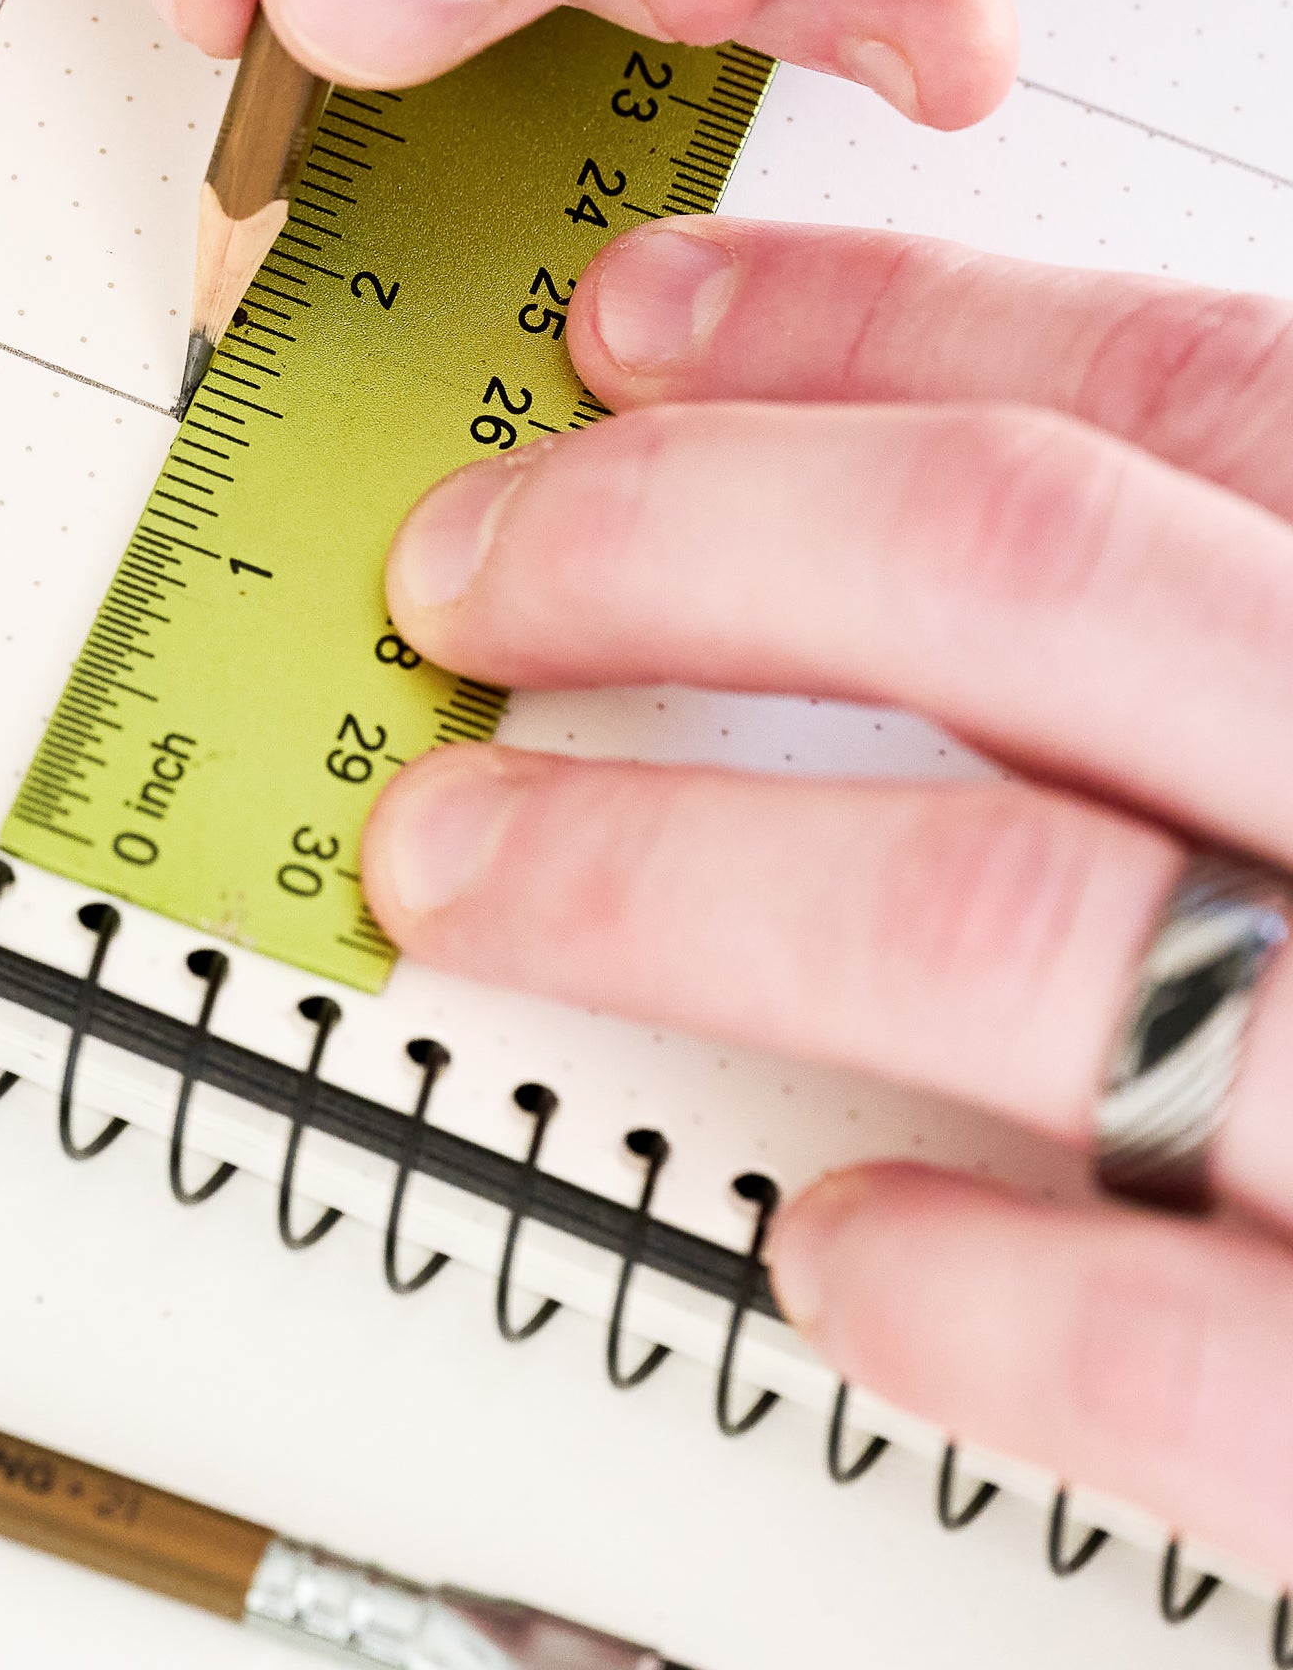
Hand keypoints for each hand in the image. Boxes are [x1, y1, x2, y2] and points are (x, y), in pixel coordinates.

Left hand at [362, 217, 1292, 1573]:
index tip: (632, 324)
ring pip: (1001, 911)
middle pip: (1010, 569)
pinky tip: (831, 1246)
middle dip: (667, 542)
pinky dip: (975, 1282)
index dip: (855, 327)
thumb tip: (974, 460)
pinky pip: (1204, 1344)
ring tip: (467, 863)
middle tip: (464, 570)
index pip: (1166, 384)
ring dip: (662, 871)